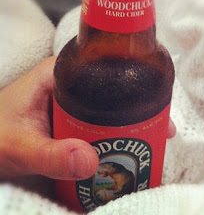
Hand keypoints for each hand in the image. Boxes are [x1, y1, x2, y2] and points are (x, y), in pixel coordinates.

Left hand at [0, 57, 175, 180]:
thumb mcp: (20, 146)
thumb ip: (51, 155)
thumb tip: (91, 162)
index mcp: (58, 74)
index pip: (102, 63)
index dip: (132, 75)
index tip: (155, 94)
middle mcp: (69, 84)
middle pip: (112, 88)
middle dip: (138, 105)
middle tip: (163, 125)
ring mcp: (71, 104)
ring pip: (108, 108)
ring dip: (130, 122)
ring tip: (154, 139)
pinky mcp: (71, 122)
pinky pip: (99, 124)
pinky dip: (114, 135)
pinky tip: (128, 150)